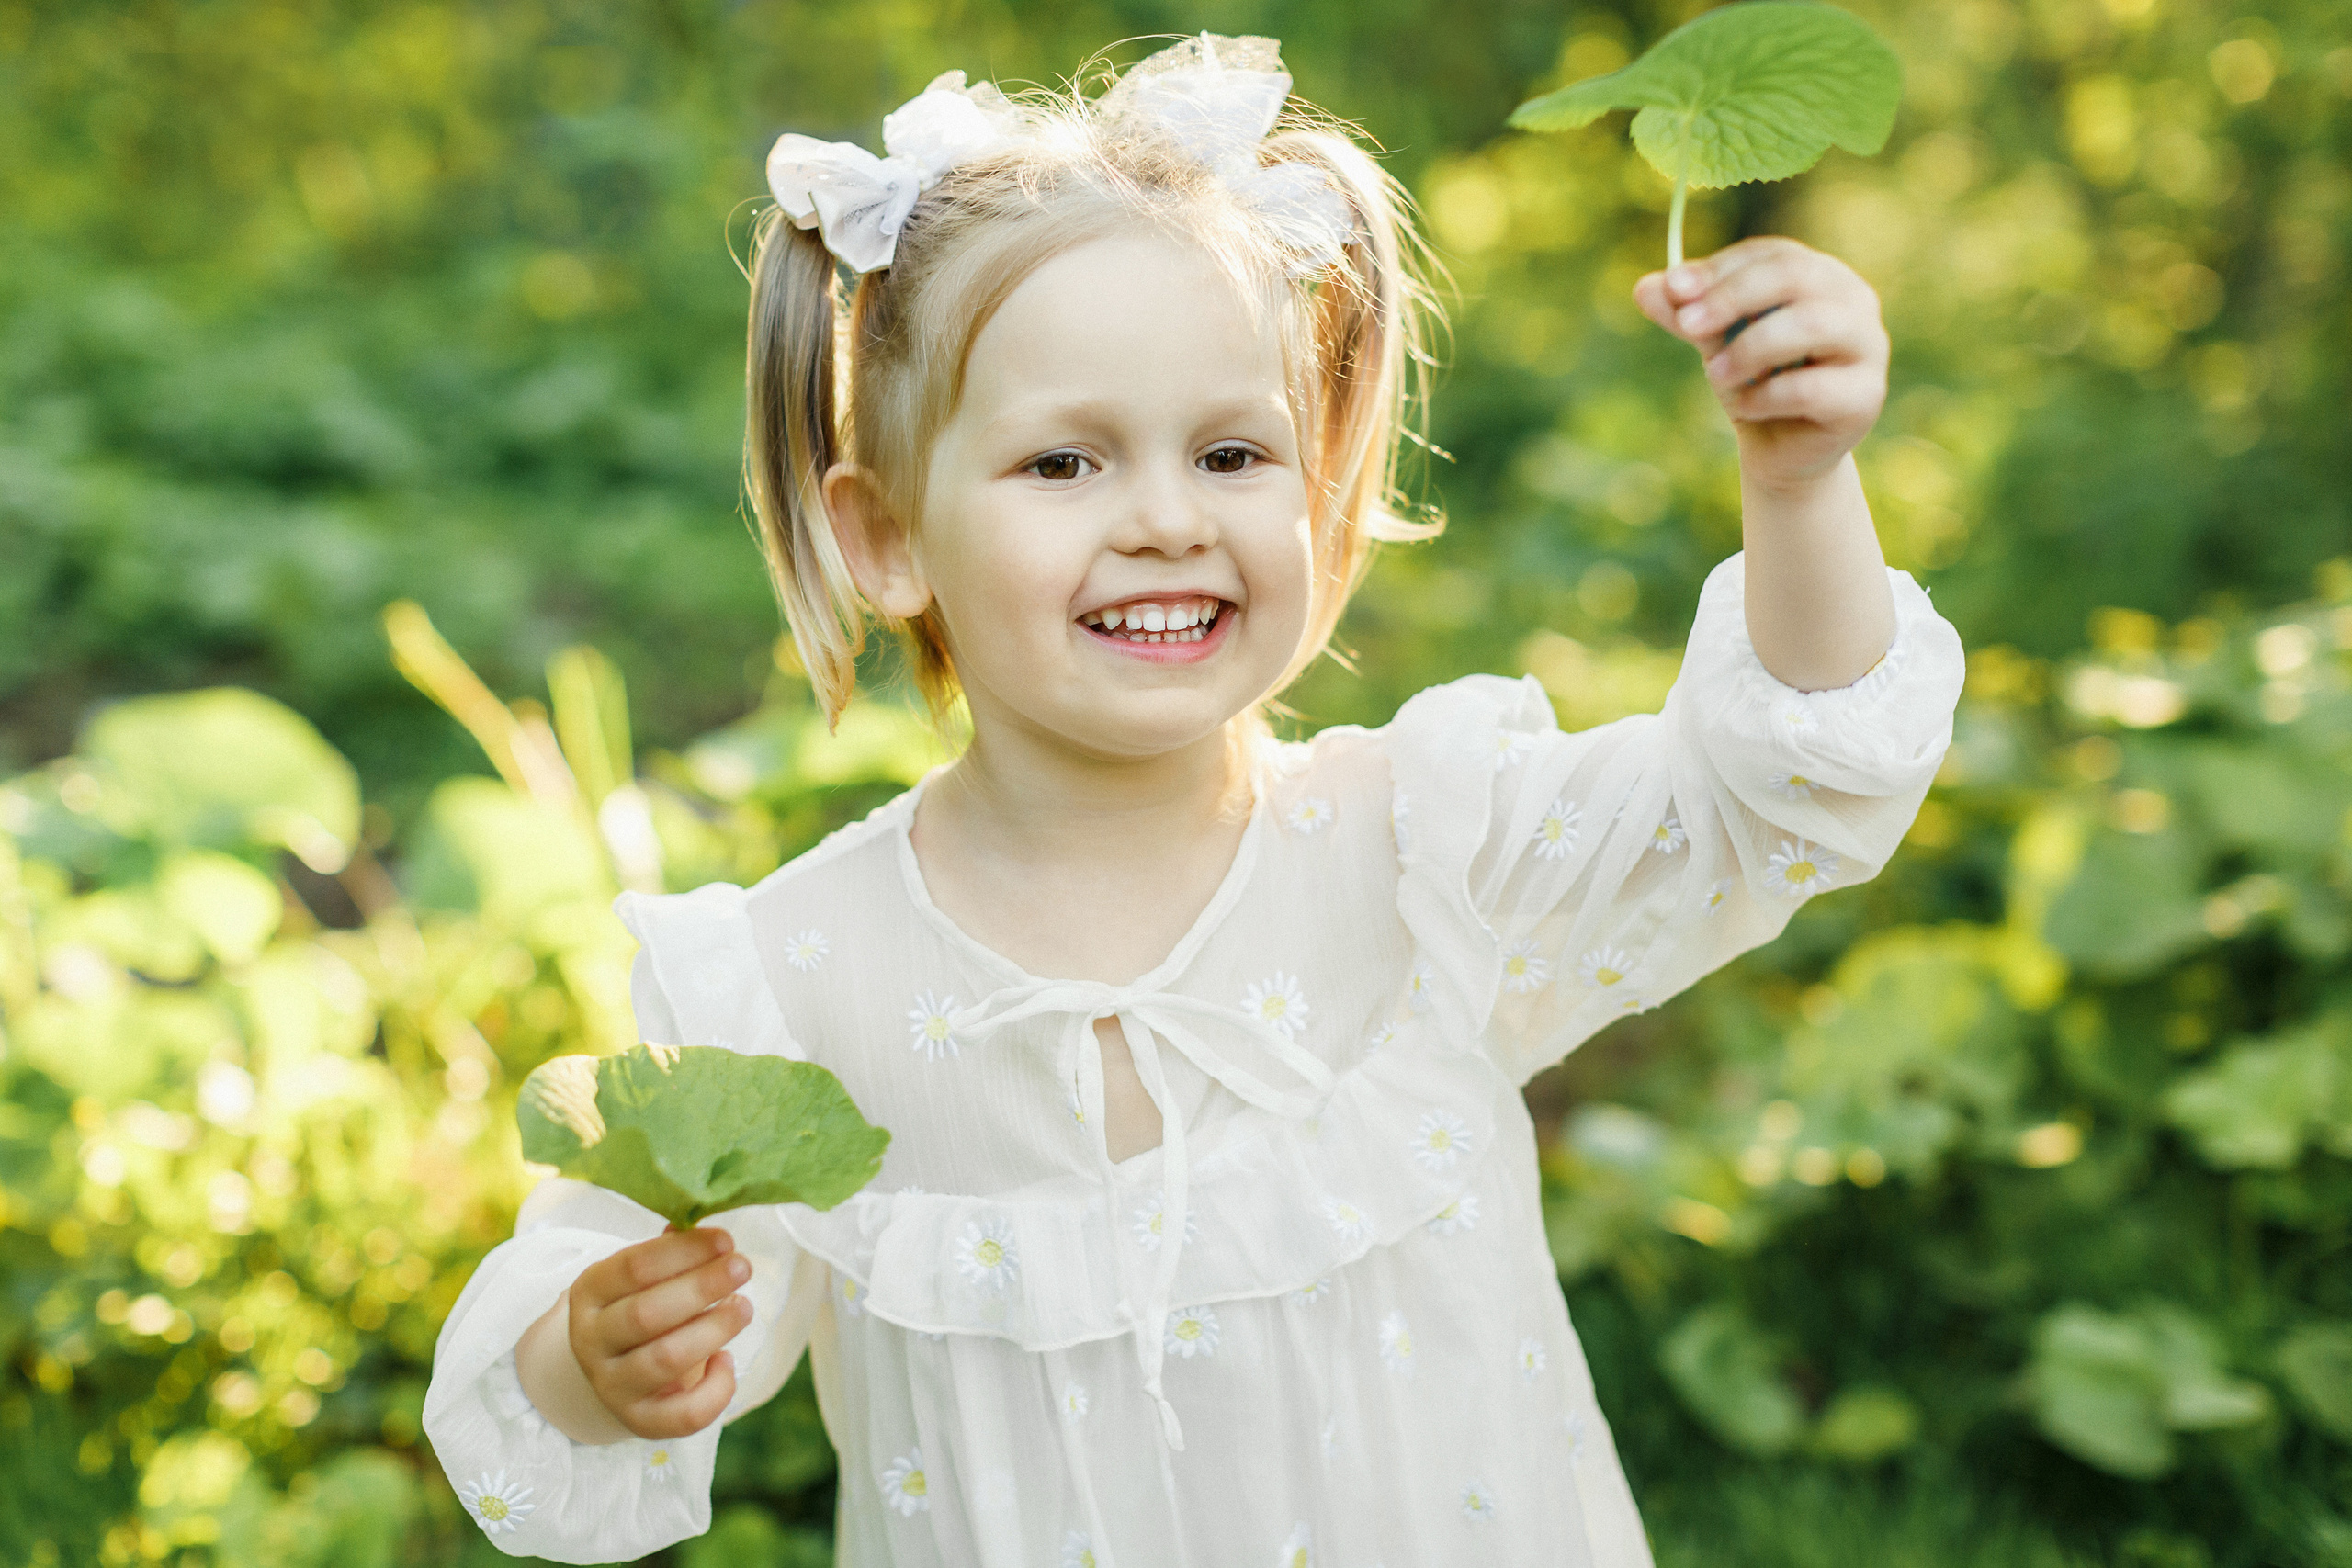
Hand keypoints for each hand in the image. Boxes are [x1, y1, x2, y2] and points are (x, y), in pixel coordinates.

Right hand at [566, 1226, 753, 1439]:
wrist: (613, 1372)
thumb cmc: (641, 1308)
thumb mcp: (642, 1277)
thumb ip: (671, 1252)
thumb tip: (705, 1228)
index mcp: (590, 1293)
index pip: (633, 1268)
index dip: (683, 1252)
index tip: (726, 1240)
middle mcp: (592, 1342)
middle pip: (647, 1314)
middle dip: (702, 1288)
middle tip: (742, 1268)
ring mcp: (612, 1386)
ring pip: (665, 1360)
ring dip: (714, 1330)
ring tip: (745, 1307)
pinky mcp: (640, 1422)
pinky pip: (683, 1415)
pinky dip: (716, 1389)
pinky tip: (727, 1361)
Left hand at [1634, 237, 1888, 494]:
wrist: (1780, 450)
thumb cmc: (1752, 382)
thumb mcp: (1714, 343)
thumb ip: (1686, 314)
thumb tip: (1644, 287)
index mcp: (1819, 274)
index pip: (1772, 254)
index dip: (1721, 268)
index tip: (1673, 287)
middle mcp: (1854, 300)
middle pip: (1794, 275)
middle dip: (1732, 297)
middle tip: (1686, 325)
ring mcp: (1868, 346)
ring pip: (1810, 324)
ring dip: (1750, 347)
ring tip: (1713, 374)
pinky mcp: (1865, 397)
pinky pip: (1811, 387)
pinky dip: (1766, 395)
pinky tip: (1744, 406)